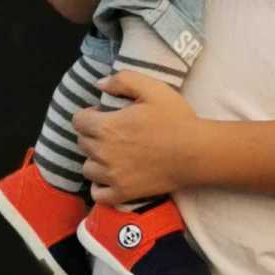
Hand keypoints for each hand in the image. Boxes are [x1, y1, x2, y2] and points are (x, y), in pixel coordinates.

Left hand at [78, 73, 209, 206]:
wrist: (196, 153)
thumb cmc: (176, 119)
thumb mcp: (153, 88)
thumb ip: (123, 80)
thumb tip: (99, 84)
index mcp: (106, 126)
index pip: (78, 121)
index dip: (89, 115)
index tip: (103, 115)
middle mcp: (103, 152)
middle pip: (82, 143)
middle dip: (93, 135)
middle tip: (114, 133)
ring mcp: (111, 176)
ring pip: (87, 168)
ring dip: (96, 160)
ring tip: (113, 154)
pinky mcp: (122, 193)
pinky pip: (97, 194)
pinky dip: (99, 186)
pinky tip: (111, 177)